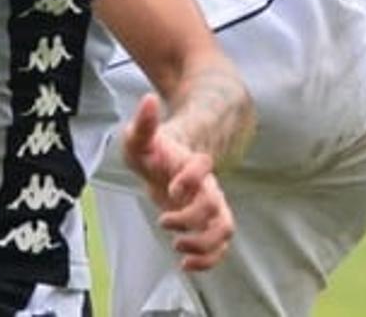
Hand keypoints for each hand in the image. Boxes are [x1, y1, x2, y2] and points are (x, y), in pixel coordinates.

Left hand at [121, 93, 234, 271]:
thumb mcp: (140, 137)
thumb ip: (143, 123)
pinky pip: (220, 246)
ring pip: (224, 228)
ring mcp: (211, 205)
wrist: (169, 163)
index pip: (203, 166)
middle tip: (163, 220)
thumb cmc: (154, 151)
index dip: (190, 177)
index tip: (170, 188)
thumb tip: (148, 99)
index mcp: (193, 162)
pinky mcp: (207, 223)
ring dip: (204, 244)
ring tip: (177, 247)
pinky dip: (209, 260)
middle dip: (189, 218)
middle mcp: (207, 184)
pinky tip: (185, 265)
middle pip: (214, 204)